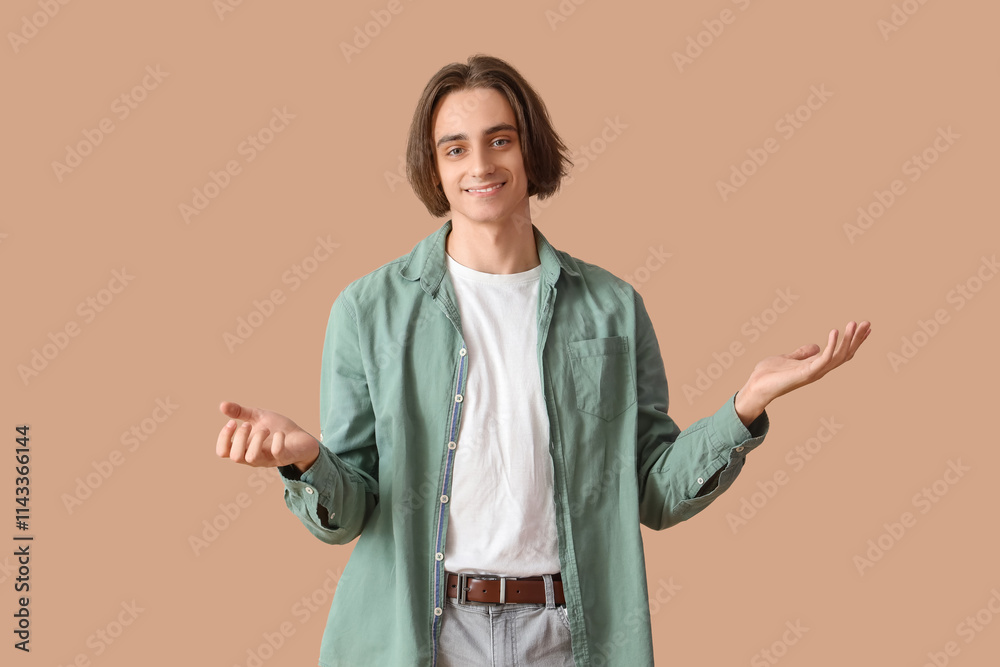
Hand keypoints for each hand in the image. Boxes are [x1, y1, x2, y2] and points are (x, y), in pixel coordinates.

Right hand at [216, 401, 320, 471]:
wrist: (300, 437)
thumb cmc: (276, 428)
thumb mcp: (257, 417)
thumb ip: (240, 412)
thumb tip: (222, 405)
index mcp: (244, 448)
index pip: (223, 451)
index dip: (223, 437)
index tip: (232, 422)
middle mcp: (253, 457)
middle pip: (235, 457)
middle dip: (240, 437)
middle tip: (249, 424)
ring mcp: (269, 459)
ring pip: (252, 457)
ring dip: (257, 439)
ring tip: (266, 429)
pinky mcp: (284, 457)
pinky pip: (277, 453)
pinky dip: (278, 440)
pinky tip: (280, 433)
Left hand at [735, 320, 871, 424]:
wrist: (756, 386)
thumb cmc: (769, 374)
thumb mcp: (788, 358)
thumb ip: (802, 353)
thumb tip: (815, 347)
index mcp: (816, 365)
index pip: (841, 352)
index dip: (853, 341)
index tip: (864, 328)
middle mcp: (819, 370)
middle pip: (845, 354)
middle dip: (857, 339)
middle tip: (868, 323)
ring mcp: (814, 372)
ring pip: (838, 356)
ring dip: (848, 339)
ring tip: (853, 323)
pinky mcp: (806, 373)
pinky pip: (824, 359)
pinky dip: (831, 345)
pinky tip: (834, 331)